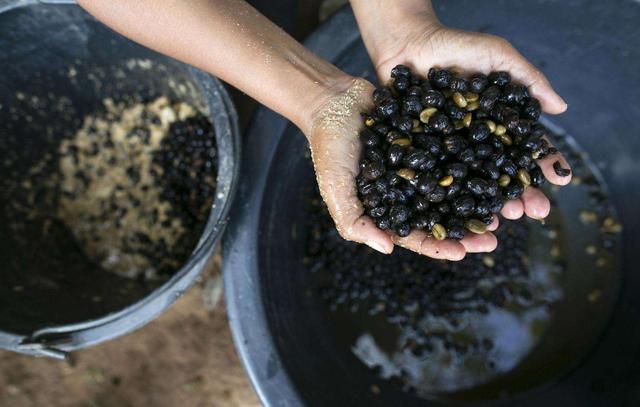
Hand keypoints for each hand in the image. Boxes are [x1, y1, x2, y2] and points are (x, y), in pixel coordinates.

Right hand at [308, 77, 500, 258]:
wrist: (334, 99)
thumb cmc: (329, 145)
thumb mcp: (335, 186)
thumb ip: (354, 220)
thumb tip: (387, 249)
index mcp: (387, 208)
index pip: (415, 236)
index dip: (438, 247)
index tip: (463, 252)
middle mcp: (408, 191)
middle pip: (442, 217)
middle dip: (467, 230)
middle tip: (493, 236)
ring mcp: (421, 166)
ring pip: (455, 189)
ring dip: (478, 200)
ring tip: (503, 208)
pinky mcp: (429, 140)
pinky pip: (455, 154)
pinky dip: (476, 161)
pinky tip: (496, 166)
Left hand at [349, 1, 571, 258]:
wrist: (408, 46)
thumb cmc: (456, 47)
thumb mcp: (497, 55)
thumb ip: (529, 79)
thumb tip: (561, 108)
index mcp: (497, 124)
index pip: (524, 149)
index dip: (541, 164)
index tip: (558, 179)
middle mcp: (475, 143)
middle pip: (500, 174)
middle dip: (519, 194)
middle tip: (533, 211)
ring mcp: (448, 152)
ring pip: (470, 185)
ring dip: (488, 205)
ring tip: (502, 219)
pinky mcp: (420, 156)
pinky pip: (435, 181)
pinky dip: (447, 199)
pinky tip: (460, 215)